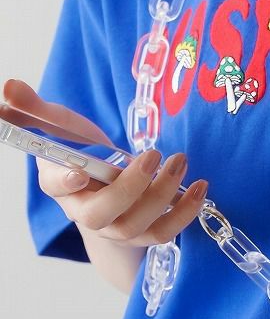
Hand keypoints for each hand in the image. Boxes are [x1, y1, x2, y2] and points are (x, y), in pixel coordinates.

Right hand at [3, 78, 207, 247]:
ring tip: (180, 161)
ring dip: (164, 196)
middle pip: (100, 216)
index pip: (57, 189)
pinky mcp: (145, 234)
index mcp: (61, 185)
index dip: (67, 182)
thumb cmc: (81, 155)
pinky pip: (165, 233)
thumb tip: (8, 85)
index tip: (82, 172)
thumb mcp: (60, 127)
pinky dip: (186, 213)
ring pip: (136, 225)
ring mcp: (117, 229)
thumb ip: (35, 109)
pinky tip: (201, 186)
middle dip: (128, 188)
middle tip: (152, 155)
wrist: (105, 193)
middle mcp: (87, 213)